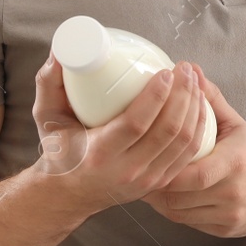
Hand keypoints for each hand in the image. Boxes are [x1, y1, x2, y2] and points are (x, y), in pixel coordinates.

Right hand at [31, 50, 208, 216]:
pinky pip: (189, 154)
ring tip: (195, 81)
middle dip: (184, 95)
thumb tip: (60, 51)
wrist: (68, 194)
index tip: (166, 72)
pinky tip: (199, 104)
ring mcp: (146, 179)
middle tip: (185, 69)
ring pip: (184, 143)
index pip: (136, 124)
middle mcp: (126, 170)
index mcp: (99, 154)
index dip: (156, 97)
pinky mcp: (160, 182)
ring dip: (195, 108)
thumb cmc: (58, 150)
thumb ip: (48, 83)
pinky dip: (199, 127)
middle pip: (168, 131)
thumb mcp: (46, 118)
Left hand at [141, 64, 245, 238]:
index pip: (193, 173)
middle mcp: (234, 193)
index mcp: (236, 163)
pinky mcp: (227, 230)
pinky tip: (166, 198)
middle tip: (139, 170)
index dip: (166, 169)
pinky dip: (175, 212)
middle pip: (181, 196)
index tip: (148, 156)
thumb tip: (189, 69)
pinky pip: (190, 224)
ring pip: (181, 214)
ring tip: (148, 183)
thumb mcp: (235, 122)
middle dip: (157, 186)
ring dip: (161, 201)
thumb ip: (211, 98)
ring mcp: (231, 215)